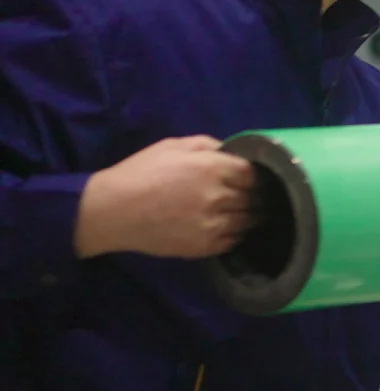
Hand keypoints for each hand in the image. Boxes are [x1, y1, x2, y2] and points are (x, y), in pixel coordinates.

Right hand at [74, 136, 256, 258]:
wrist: (111, 211)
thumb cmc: (140, 173)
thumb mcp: (173, 146)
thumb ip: (208, 145)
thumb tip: (232, 152)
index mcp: (212, 167)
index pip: (254, 174)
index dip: (256, 176)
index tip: (254, 179)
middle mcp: (219, 196)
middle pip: (255, 197)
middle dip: (256, 196)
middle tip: (254, 196)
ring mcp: (214, 224)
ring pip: (250, 220)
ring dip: (251, 215)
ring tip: (246, 211)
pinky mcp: (206, 246)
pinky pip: (235, 239)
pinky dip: (237, 233)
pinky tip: (230, 227)